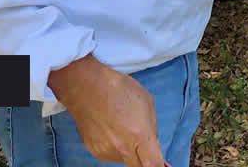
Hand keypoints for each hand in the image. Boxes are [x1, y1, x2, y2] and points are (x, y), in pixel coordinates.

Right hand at [48, 55, 165, 166]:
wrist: (86, 87)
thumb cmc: (118, 89)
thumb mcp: (146, 102)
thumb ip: (152, 127)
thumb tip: (152, 142)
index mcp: (139, 136)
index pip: (153, 165)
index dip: (159, 166)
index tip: (161, 163)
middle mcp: (123, 148)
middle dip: (144, 159)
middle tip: (142, 144)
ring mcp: (107, 151)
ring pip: (124, 159)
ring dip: (128, 149)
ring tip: (121, 126)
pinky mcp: (94, 151)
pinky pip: (110, 153)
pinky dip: (114, 145)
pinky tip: (110, 128)